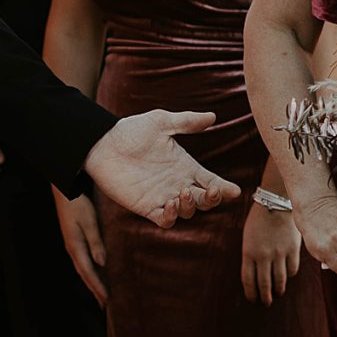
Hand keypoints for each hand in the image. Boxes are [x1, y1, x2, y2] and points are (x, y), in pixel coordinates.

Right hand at [57, 190, 107, 305]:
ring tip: (100, 294)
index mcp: (75, 247)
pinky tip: (95, 273)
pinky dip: (89, 271)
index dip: (97, 287)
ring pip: (83, 269)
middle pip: (84, 274)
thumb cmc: (77, 204)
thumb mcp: (89, 221)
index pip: (88, 272)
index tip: (107, 300)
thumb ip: (95, 242)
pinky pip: (82, 261)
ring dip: (92, 282)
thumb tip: (102, 263)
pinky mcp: (73, 239)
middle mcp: (72, 249)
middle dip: (94, 290)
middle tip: (104, 305)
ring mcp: (71, 245)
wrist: (64, 190)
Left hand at [85, 110, 239, 227]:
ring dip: (191, 206)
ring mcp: (162, 197)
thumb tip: (212, 116)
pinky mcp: (146, 207)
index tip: (234, 190)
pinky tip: (172, 204)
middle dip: (212, 199)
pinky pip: (165, 220)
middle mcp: (177, 183)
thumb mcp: (161, 122)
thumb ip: (186, 122)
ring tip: (183, 193)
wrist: (102, 143)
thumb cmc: (131, 131)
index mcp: (184, 166)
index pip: (210, 181)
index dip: (223, 188)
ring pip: (187, 212)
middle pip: (203, 200)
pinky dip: (172, 217)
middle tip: (210, 190)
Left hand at [241, 199, 301, 305]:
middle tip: (266, 303)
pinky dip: (290, 275)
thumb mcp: (248, 237)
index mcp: (248, 252)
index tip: (252, 300)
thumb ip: (251, 255)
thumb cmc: (259, 219)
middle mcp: (263, 256)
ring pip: (280, 280)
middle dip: (265, 297)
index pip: (248, 280)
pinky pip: (292, 269)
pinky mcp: (293, 249)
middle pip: (264, 284)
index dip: (251, 293)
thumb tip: (256, 275)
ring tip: (278, 293)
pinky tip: (288, 276)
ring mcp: (279, 253)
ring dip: (279, 289)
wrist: (276, 201)